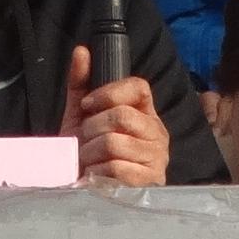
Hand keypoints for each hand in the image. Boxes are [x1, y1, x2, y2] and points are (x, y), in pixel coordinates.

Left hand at [60, 45, 168, 185]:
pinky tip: (96, 175)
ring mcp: (157, 157)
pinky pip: (117, 168)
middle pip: (121, 116)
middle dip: (92, 129)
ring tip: (89, 159)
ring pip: (115, 143)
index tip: (87, 106)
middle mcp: (157, 132)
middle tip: (84, 140)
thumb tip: (81, 51)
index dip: (109, 93)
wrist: (87, 187)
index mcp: (144, 112)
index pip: (138, 87)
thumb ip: (81, 82)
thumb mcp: (81, 114)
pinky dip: (97, 171)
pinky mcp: (151, 181)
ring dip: (91, 152)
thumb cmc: (88, 149)